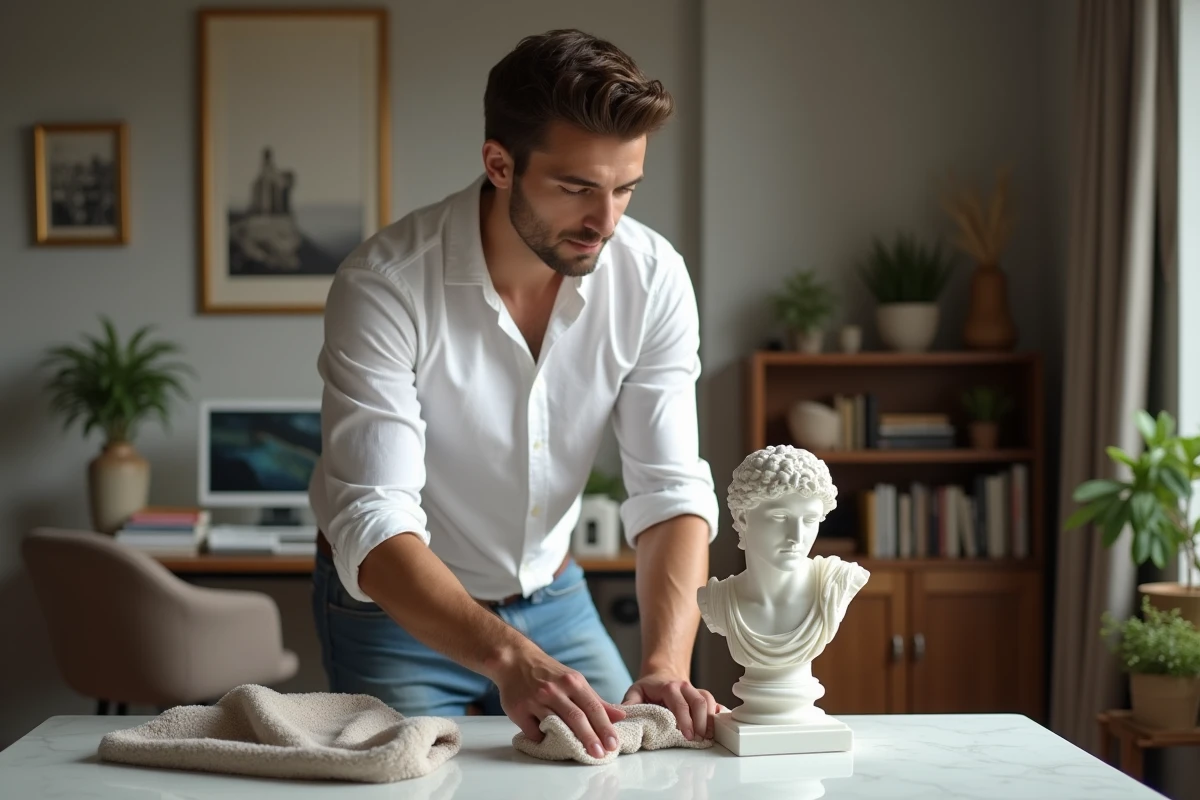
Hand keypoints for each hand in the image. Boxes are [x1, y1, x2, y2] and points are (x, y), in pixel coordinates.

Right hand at [495, 647, 626, 758]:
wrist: (515, 660)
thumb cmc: (549, 673)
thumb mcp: (574, 680)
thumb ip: (596, 700)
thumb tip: (619, 716)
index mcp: (572, 682)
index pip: (593, 706)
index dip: (604, 727)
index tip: (613, 743)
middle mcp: (555, 690)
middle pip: (576, 716)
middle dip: (590, 737)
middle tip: (601, 754)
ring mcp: (536, 699)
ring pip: (556, 723)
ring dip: (570, 741)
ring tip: (583, 754)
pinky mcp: (519, 709)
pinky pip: (533, 730)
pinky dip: (542, 738)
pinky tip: (549, 743)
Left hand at [622, 672, 720, 740]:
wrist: (662, 674)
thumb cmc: (649, 687)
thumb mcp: (635, 691)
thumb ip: (630, 703)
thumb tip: (623, 716)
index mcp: (669, 687)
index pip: (680, 703)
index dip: (685, 720)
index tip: (687, 735)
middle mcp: (685, 687)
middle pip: (700, 701)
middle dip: (702, 722)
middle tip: (699, 739)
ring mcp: (695, 691)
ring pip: (709, 701)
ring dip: (711, 720)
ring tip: (709, 736)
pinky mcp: (702, 697)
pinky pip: (715, 703)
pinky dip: (719, 714)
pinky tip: (720, 727)